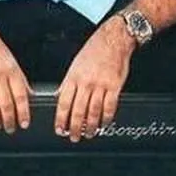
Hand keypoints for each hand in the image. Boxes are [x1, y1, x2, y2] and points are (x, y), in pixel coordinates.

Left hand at [55, 20, 134, 142]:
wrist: (113, 39)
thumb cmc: (94, 50)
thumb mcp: (75, 65)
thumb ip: (68, 83)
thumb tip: (59, 98)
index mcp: (73, 77)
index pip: (63, 103)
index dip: (61, 119)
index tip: (59, 129)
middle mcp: (86, 82)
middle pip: (78, 111)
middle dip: (74, 127)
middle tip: (73, 137)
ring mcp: (101, 85)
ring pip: (93, 112)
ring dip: (90, 126)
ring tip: (88, 134)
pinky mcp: (115, 86)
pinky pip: (110, 107)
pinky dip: (106, 118)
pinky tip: (104, 123)